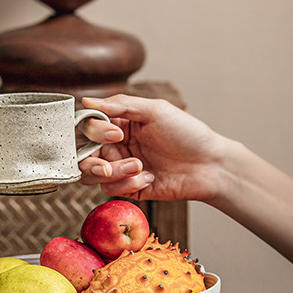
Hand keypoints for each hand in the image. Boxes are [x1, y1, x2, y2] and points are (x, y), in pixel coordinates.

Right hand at [78, 95, 228, 202]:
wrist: (210, 165)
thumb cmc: (188, 133)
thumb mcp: (155, 110)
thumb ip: (120, 105)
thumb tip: (87, 102)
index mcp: (119, 123)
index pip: (88, 127)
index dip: (95, 132)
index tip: (117, 134)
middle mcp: (116, 145)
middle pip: (82, 155)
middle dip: (93, 161)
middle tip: (109, 164)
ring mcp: (121, 168)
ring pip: (93, 175)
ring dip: (113, 173)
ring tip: (139, 167)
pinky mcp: (129, 188)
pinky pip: (111, 189)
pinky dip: (128, 184)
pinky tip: (150, 178)